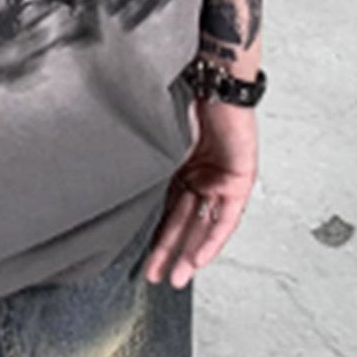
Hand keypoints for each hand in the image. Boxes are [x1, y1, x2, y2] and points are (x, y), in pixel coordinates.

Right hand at [142, 94, 257, 287]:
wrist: (211, 80)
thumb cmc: (180, 100)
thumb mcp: (158, 142)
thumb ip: (148, 168)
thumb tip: (117, 190)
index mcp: (176, 166)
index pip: (165, 209)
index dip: (155, 235)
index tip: (143, 259)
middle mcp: (198, 175)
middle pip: (183, 222)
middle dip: (170, 252)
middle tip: (158, 276)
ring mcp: (219, 179)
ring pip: (203, 224)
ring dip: (190, 252)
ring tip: (177, 276)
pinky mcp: (240, 180)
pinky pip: (226, 217)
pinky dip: (213, 239)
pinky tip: (200, 258)